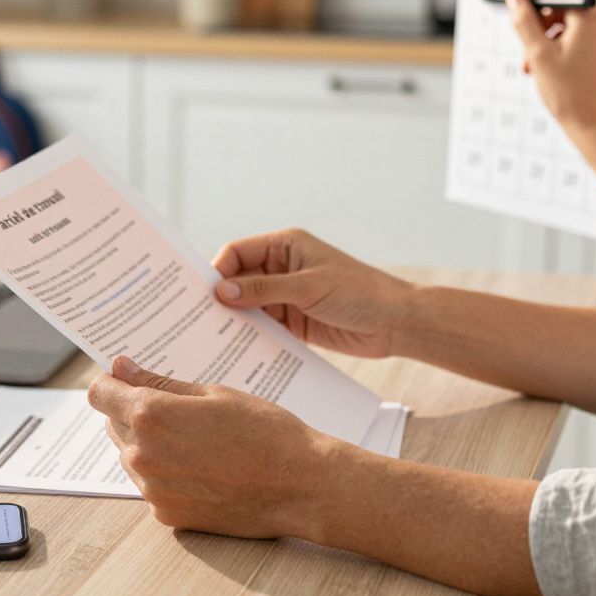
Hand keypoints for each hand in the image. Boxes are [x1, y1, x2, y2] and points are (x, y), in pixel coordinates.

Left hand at [89, 356, 339, 538]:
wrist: (300, 486)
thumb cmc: (264, 430)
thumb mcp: (212, 393)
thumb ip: (158, 382)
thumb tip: (119, 367)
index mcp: (150, 415)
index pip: (99, 393)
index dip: (112, 382)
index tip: (126, 379)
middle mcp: (142, 455)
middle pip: (113, 424)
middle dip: (134, 412)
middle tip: (179, 410)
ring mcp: (152, 490)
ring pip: (131, 456)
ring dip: (149, 444)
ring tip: (197, 441)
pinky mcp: (166, 515)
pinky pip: (150, 486)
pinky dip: (166, 474)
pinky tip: (203, 468)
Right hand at [212, 228, 413, 357]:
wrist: (396, 323)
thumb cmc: (359, 293)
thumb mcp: (308, 288)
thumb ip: (264, 290)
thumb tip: (222, 291)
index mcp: (285, 246)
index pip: (238, 252)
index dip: (219, 270)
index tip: (204, 295)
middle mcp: (282, 268)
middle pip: (239, 280)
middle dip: (222, 298)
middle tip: (199, 319)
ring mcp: (286, 296)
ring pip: (249, 305)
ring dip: (235, 320)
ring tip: (213, 338)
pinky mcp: (293, 321)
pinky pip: (264, 327)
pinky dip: (252, 336)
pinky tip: (237, 349)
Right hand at [507, 0, 595, 145]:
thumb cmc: (569, 93)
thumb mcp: (538, 55)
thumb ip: (525, 22)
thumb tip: (515, 0)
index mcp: (590, 16)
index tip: (514, 2)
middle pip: (562, 2)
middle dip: (536, 19)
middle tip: (519, 40)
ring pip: (566, 21)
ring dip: (542, 37)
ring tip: (528, 64)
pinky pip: (576, 35)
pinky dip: (556, 45)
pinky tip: (543, 68)